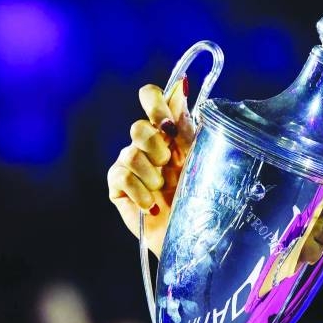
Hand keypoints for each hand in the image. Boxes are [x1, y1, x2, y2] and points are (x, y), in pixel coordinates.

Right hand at [107, 79, 194, 256]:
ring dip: (152, 173)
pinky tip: (151, 205)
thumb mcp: (202, 156)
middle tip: (170, 164)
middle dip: (156, 145)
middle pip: (138, 126)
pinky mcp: (118, 187)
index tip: (167, 121)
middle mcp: (149, 145)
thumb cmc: (203, 197)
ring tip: (165, 189)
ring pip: (130, 152)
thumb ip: (188, 125)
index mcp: (171, 133)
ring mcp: (132, 165)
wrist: (195, 237)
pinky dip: (140, 191)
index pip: (152, 98)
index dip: (154, 102)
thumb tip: (181, 85)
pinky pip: (121, 176)